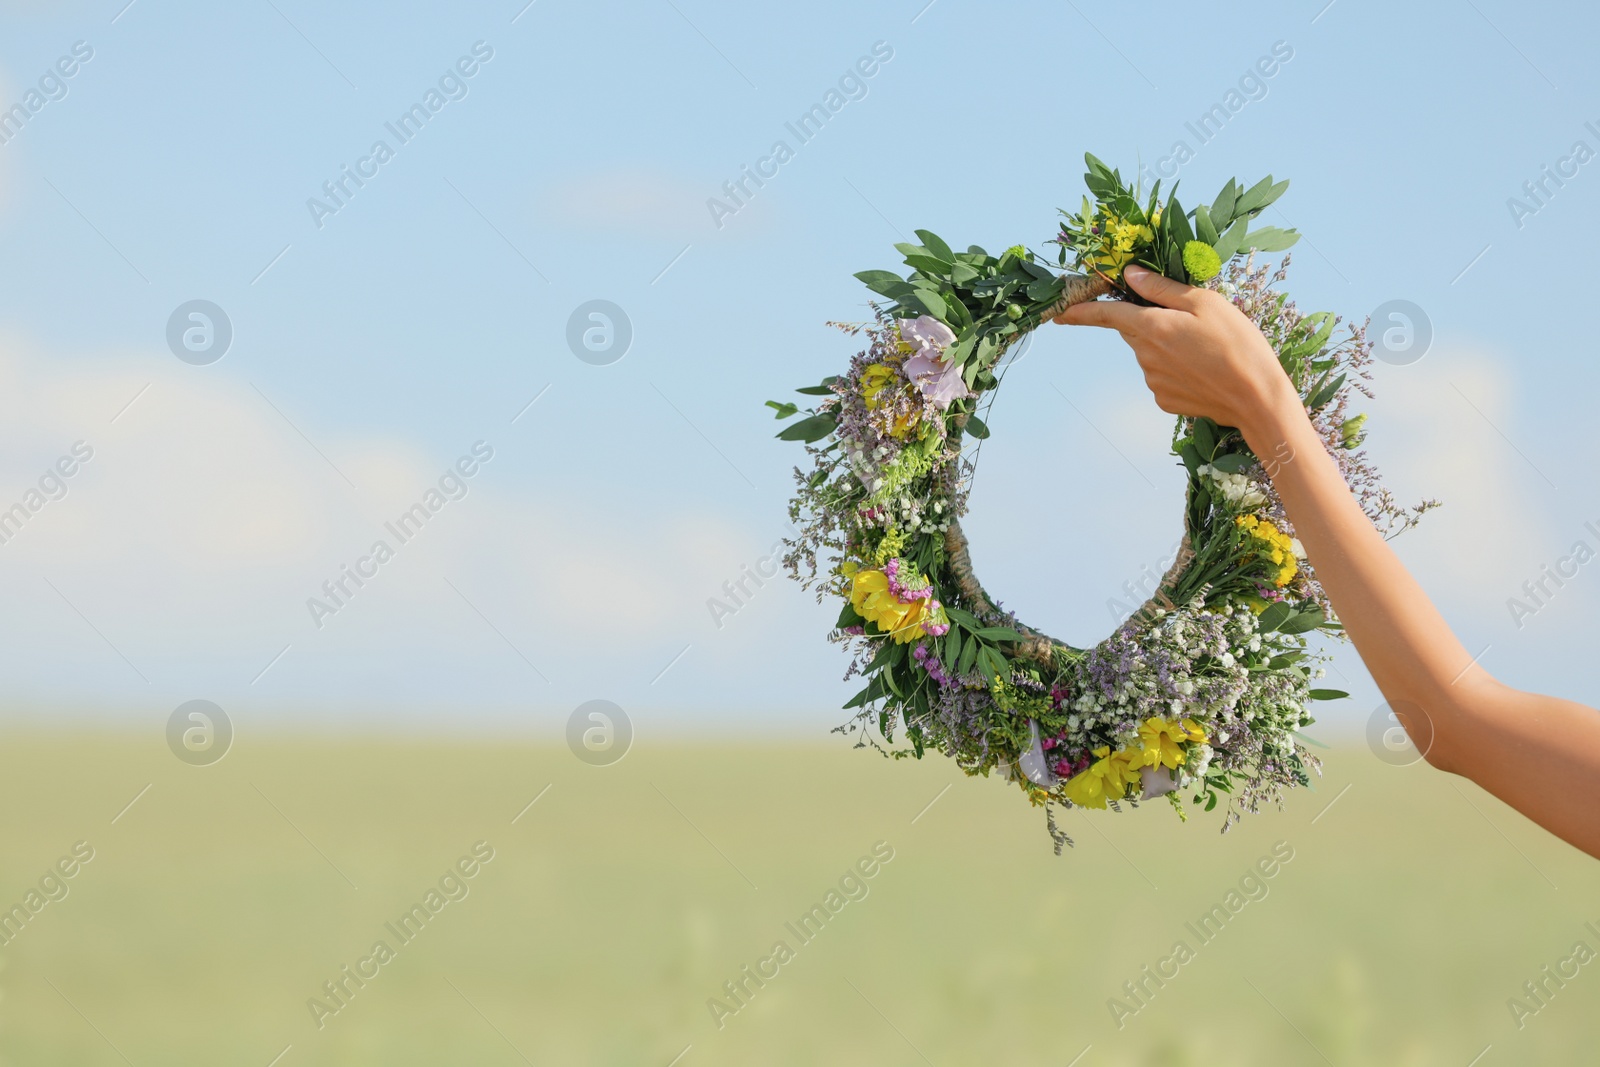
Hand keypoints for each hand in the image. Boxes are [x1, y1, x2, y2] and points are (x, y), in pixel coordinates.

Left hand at [1053, 265, 1300, 439]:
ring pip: (1149, 353)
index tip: (1058, 312)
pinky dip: (1176, 369)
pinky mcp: (1163, 399)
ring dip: (1167, 346)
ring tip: (1206, 349)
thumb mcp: (1205, 302)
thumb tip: (1128, 275)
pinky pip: (1161, 376)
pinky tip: (1203, 371)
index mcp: (1152, 326)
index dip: (1081, 311)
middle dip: (1150, 321)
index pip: (1106, 314)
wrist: (1256, 398)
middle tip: (1190, 323)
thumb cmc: (1237, 342)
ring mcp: (1152, 380)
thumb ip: (1162, 287)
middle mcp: (1144, 355)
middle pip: (1134, 329)